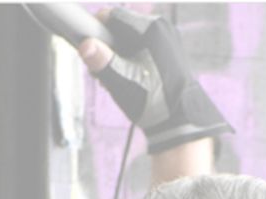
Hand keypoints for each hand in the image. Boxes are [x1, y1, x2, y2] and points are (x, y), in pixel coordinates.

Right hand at [77, 9, 231, 154]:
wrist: (179, 117)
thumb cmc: (153, 101)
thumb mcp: (122, 82)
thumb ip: (103, 61)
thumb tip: (85, 45)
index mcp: (151, 29)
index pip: (114, 14)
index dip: (96, 29)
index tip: (89, 48)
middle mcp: (161, 27)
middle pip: (120, 26)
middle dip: (107, 46)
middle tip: (103, 71)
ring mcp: (166, 36)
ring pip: (129, 36)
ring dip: (117, 53)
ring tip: (116, 77)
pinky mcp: (167, 47)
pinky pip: (141, 44)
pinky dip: (129, 56)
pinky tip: (128, 76)